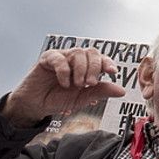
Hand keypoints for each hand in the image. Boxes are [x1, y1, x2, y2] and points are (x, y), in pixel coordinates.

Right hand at [1, 49, 125, 126]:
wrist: (36, 106)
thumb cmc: (58, 100)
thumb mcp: (82, 99)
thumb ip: (100, 92)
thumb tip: (121, 91)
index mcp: (86, 67)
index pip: (101, 58)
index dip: (108, 63)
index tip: (112, 72)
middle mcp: (75, 59)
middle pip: (92, 52)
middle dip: (94, 68)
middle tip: (90, 83)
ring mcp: (62, 57)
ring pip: (78, 53)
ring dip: (81, 70)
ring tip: (78, 85)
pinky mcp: (48, 58)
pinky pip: (60, 58)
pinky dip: (64, 71)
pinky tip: (64, 83)